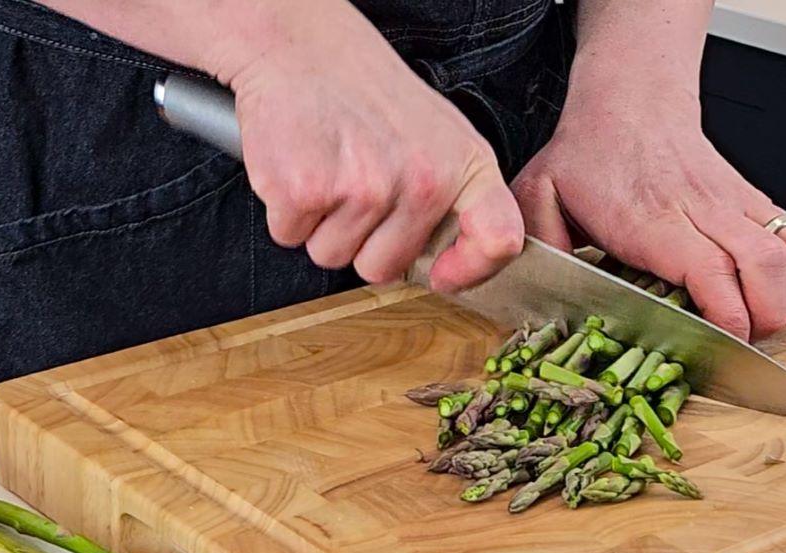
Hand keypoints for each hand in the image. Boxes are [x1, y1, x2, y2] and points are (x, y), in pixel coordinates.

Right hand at [213, 1, 522, 290]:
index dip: (471, 270)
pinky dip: (287, 211)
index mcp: (466, 167)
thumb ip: (454, 199)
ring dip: (320, 225)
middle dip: (360, 240)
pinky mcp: (306, 190)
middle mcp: (424, 181)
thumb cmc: (368, 95)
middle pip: (384, 269)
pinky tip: (299, 163)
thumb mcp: (441, 136)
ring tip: (328, 167)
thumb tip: (446, 267)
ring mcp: (365, 188)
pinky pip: (290, 237)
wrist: (302, 46)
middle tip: (353, 183)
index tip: (442, 274)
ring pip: (332, 256)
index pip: (499, 240)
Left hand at [512, 83, 785, 340]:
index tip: (721, 344)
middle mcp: (703, 209)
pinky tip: (780, 298)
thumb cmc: (588, 155)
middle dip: (762, 320)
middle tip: (737, 346)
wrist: (630, 101)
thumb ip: (539, 245)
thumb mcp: (541, 195)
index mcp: (652, 219)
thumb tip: (542, 295)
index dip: (727, 315)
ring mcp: (736, 203)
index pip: (709, 268)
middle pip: (764, 267)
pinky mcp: (754, 201)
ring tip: (761, 325)